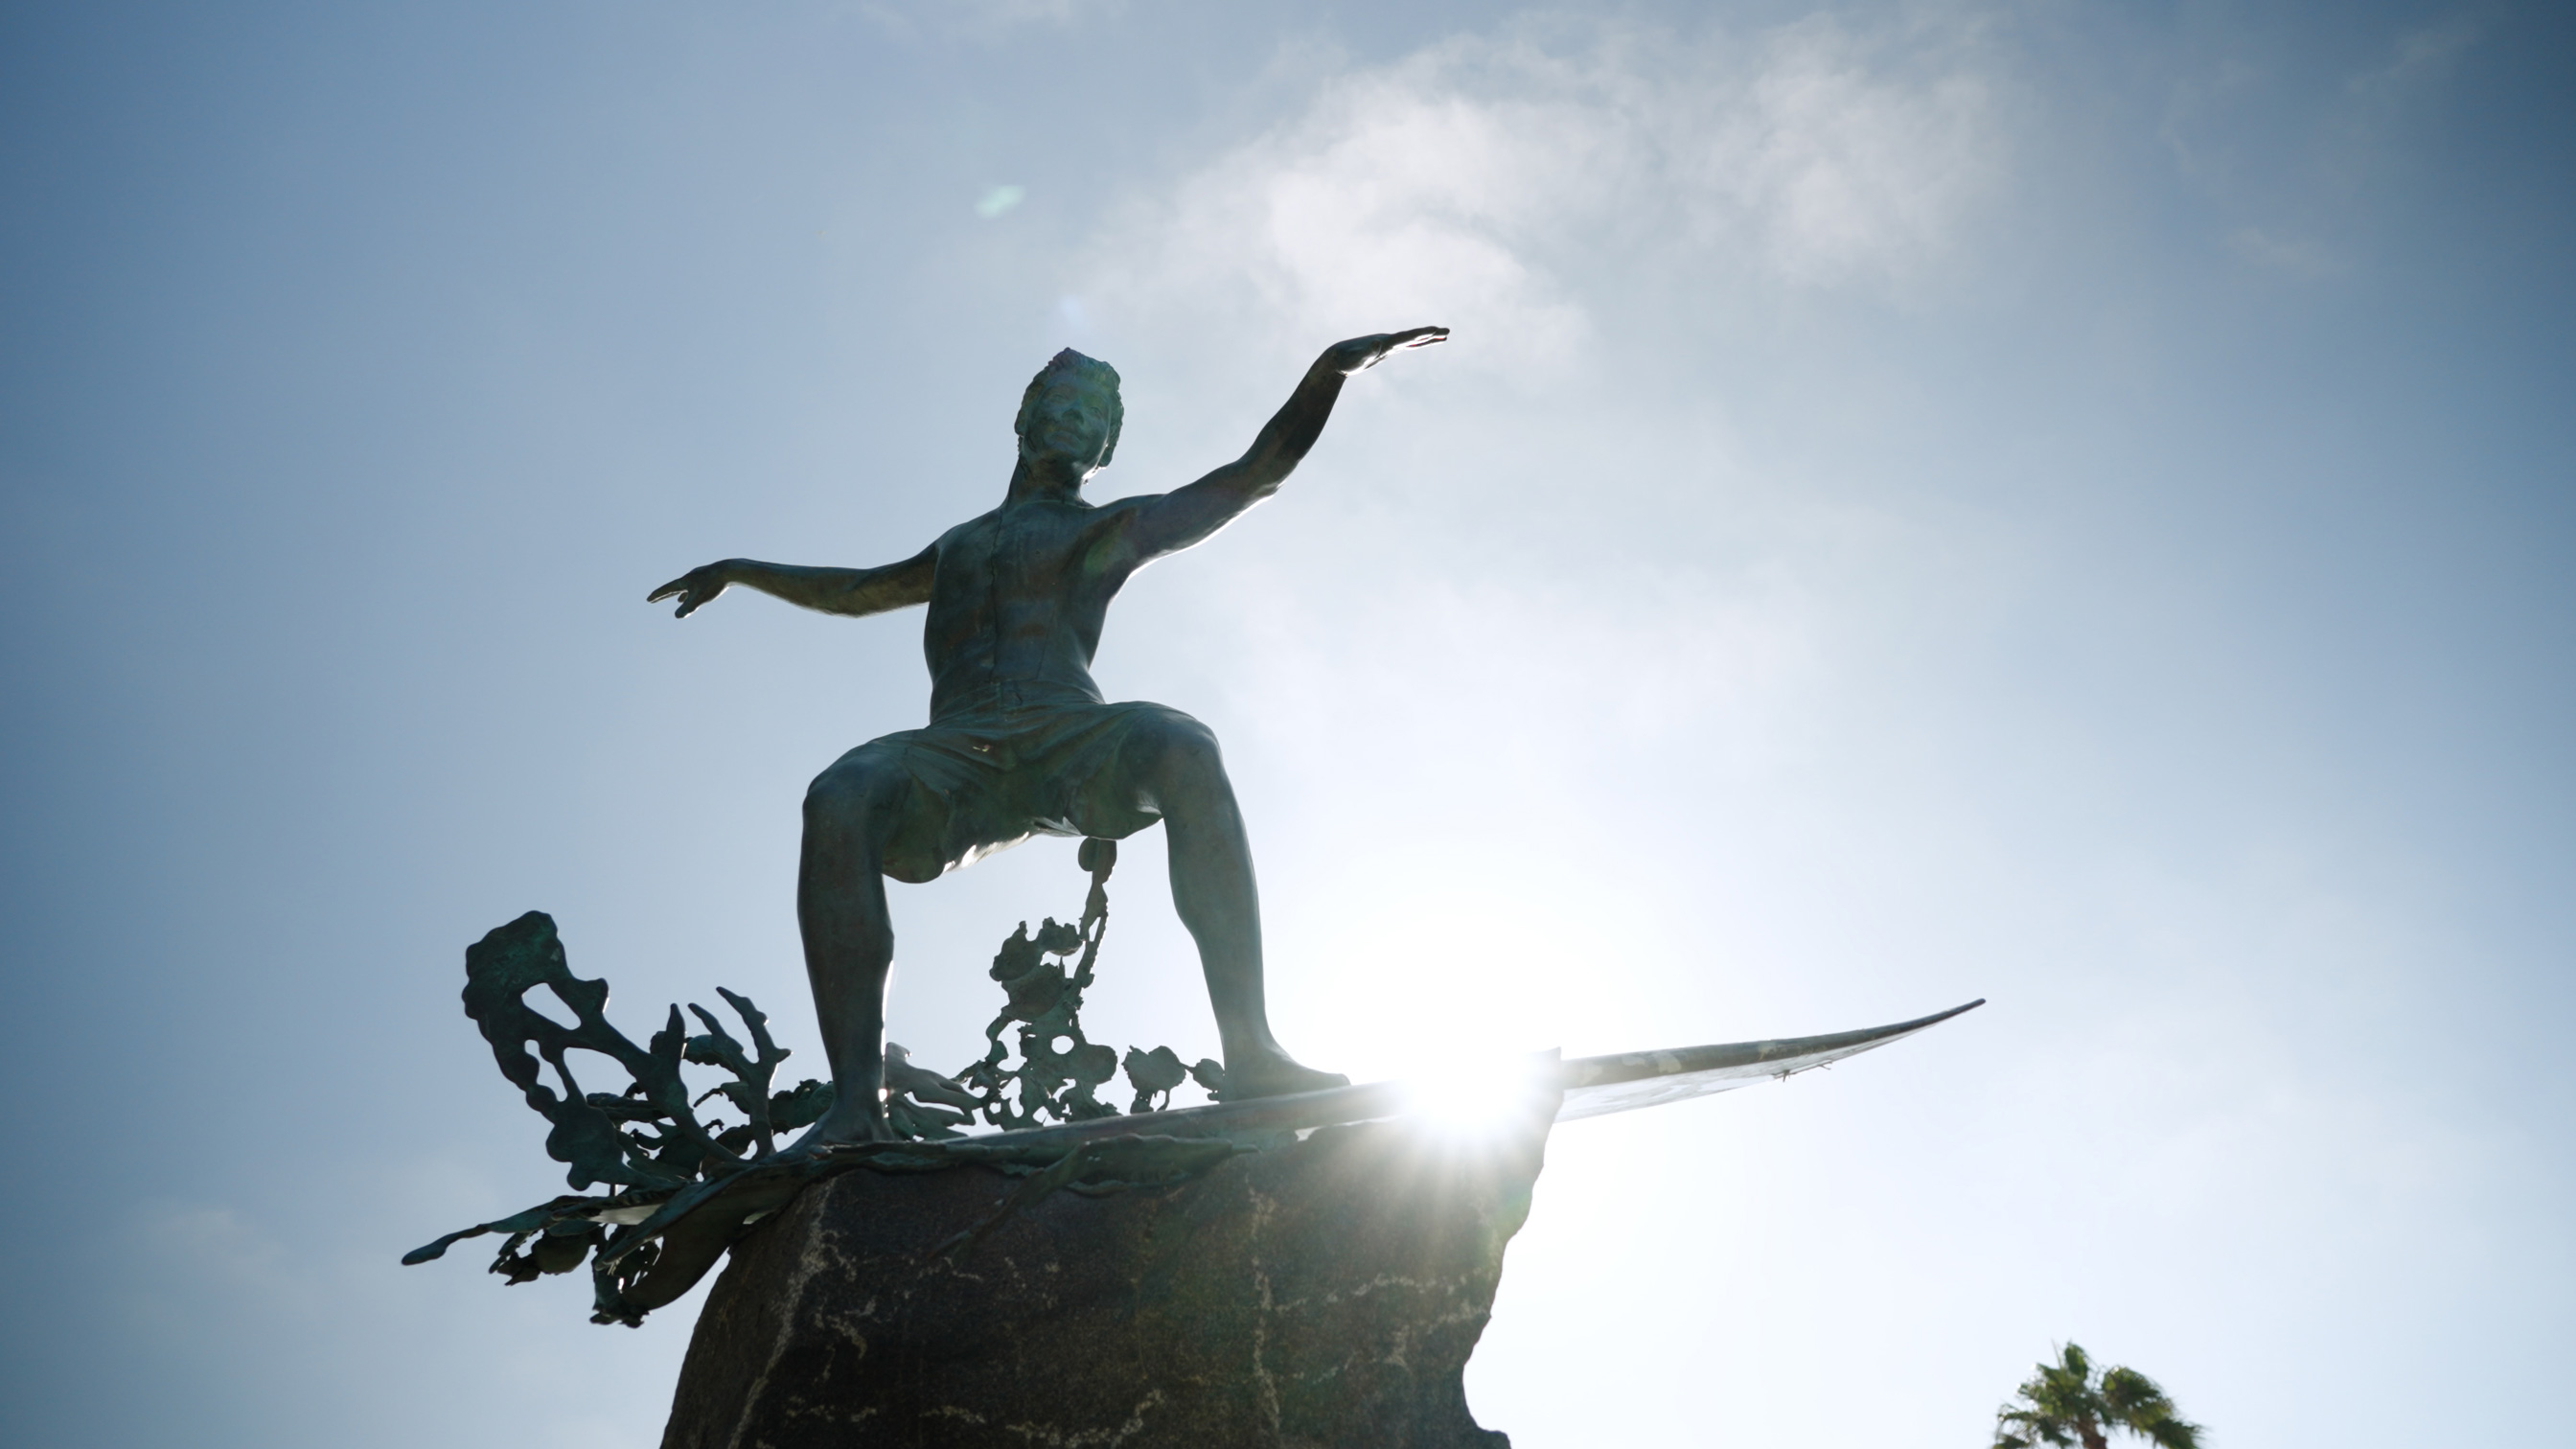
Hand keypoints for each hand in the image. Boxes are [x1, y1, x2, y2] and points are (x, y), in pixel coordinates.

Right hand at [648, 561, 735, 617]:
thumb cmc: (713, 584)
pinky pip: (697, 586)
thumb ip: (688, 607)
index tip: (649, 599)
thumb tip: (677, 616)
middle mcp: (689, 578)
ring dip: (680, 594)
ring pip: (686, 587)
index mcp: (684, 581)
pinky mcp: (709, 577)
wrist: (730, 570)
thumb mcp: (699, 598)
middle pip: (673, 588)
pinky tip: (697, 594)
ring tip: (677, 600)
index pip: (667, 589)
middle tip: (653, 598)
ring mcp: (699, 577)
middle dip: (664, 595)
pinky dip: (694, 591)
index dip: (657, 595)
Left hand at [1323, 325, 1448, 374]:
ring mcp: (1389, 344)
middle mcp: (1389, 341)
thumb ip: (1367, 351)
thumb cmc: (1346, 361)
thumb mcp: (1357, 359)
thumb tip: (1376, 343)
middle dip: (1430, 334)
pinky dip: (1417, 344)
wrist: (1337, 358)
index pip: (1406, 337)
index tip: (1435, 330)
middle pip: (1413, 336)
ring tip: (1445, 336)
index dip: (1421, 334)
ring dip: (1428, 338)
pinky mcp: (1387, 349)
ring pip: (1413, 340)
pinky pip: (1407, 346)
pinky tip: (1424, 343)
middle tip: (1447, 331)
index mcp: (1385, 342)